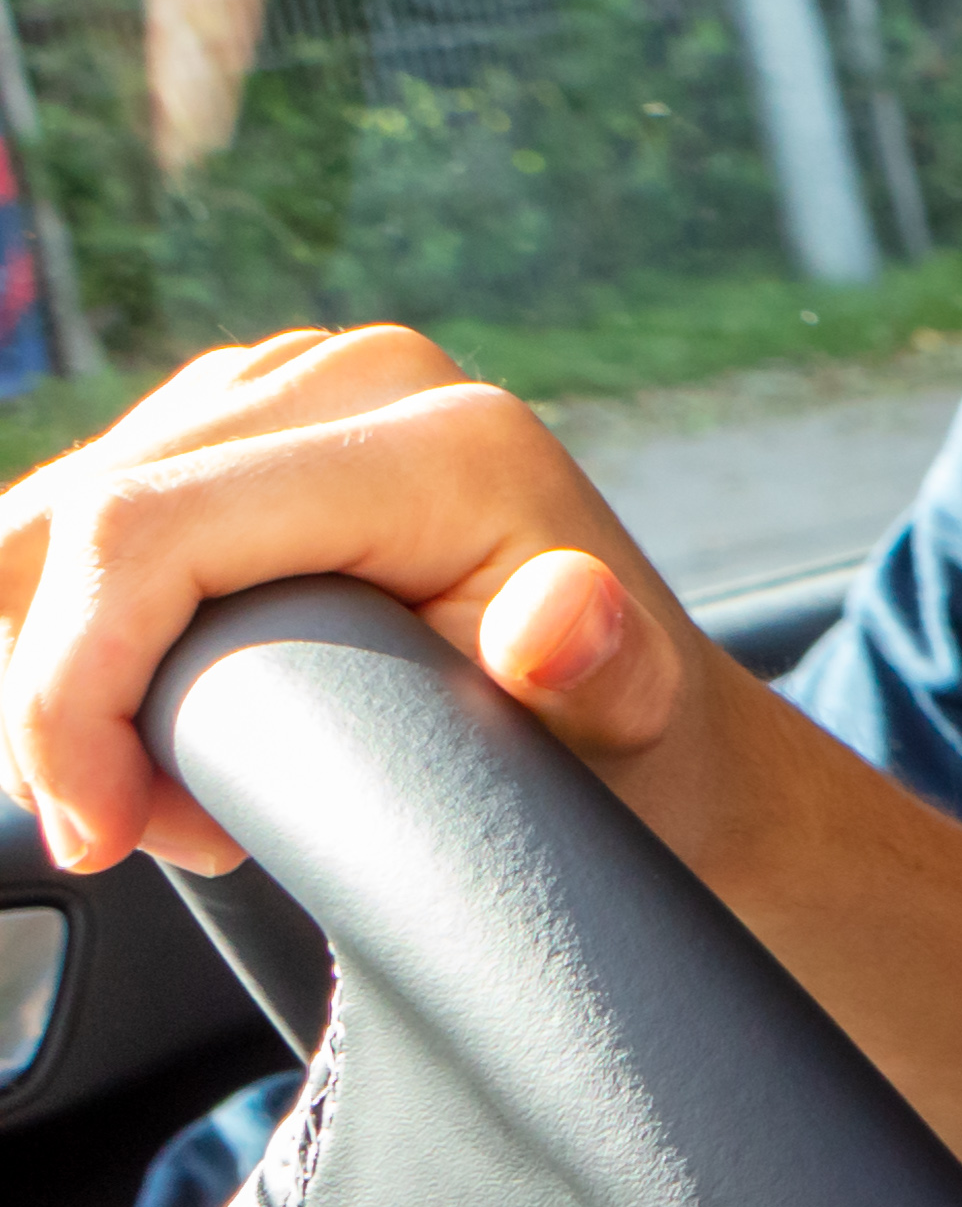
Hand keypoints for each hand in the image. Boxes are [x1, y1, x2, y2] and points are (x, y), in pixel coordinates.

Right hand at [0, 327, 717, 881]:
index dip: (69, 690)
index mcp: (440, 442)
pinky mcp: (242, 418)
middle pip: (75, 519)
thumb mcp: (622, 730)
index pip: (144, 530)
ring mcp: (293, 384)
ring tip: (176, 786)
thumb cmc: (629, 749)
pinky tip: (157, 715)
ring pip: (55, 519)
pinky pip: (81, 517)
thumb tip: (564, 615)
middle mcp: (359, 377)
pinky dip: (78, 631)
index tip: (97, 829)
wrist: (657, 731)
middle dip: (63, 698)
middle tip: (152, 827)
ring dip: (65, 671)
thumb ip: (598, 675)